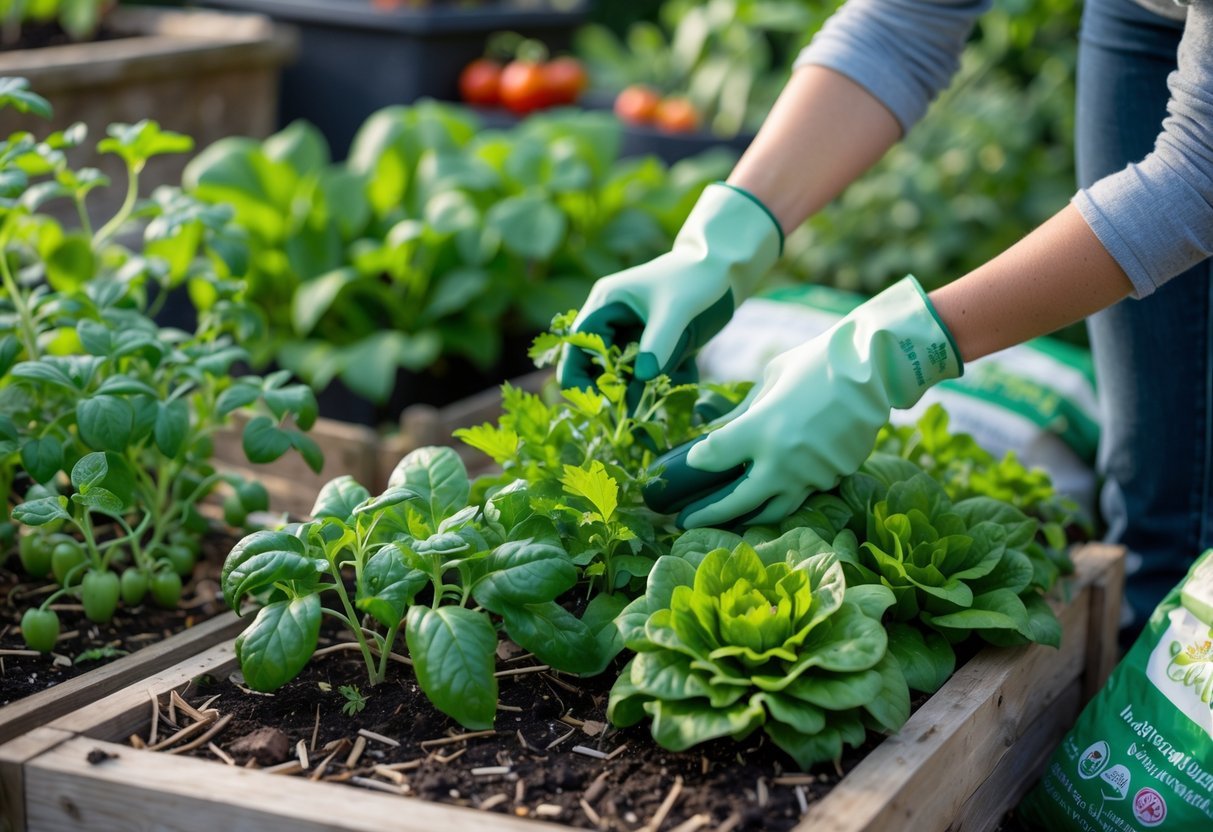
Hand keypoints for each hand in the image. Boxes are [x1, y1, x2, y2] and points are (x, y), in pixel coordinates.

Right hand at [558, 182, 782, 389]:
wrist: (723, 269)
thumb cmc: (697, 277)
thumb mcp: (677, 310)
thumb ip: (658, 343)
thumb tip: (641, 379)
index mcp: (606, 303)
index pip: (578, 344)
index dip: (580, 375)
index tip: (598, 403)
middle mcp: (611, 320)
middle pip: (594, 365)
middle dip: (610, 389)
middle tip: (631, 412)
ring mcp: (630, 334)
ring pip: (621, 374)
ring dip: (638, 390)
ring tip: (662, 398)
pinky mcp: (650, 346)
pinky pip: (646, 373)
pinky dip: (661, 382)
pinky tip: (687, 373)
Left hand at [643, 276, 962, 527]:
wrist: (873, 369)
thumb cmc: (815, 364)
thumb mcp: (770, 379)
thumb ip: (742, 411)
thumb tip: (717, 430)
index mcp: (761, 430)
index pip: (713, 458)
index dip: (697, 462)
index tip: (692, 461)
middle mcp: (783, 460)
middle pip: (737, 502)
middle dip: (709, 515)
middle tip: (685, 521)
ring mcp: (811, 474)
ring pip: (774, 511)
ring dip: (748, 519)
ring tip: (728, 522)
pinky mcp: (835, 477)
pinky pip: (804, 494)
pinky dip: (786, 496)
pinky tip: (773, 493)